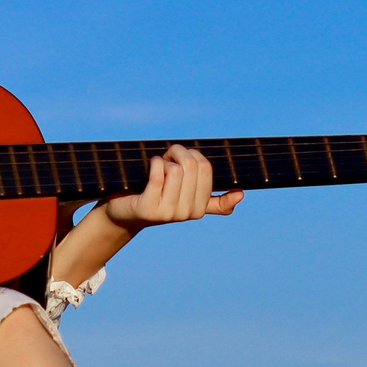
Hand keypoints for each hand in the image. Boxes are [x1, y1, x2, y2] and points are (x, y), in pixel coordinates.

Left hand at [101, 145, 242, 231]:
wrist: (124, 212)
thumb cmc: (156, 198)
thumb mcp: (186, 198)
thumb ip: (213, 200)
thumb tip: (241, 195)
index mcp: (199, 209)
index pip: (206, 169)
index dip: (192, 156)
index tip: (181, 160)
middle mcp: (185, 214)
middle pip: (192, 166)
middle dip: (178, 153)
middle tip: (166, 159)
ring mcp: (167, 213)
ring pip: (176, 169)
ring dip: (164, 159)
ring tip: (156, 166)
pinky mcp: (148, 208)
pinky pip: (158, 174)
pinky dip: (154, 163)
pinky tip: (150, 166)